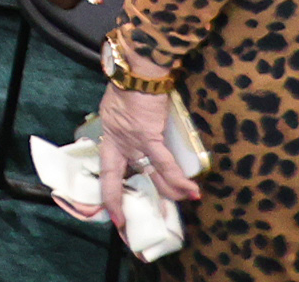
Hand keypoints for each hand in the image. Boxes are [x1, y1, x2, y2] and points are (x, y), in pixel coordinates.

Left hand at [90, 82, 195, 209]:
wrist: (137, 72)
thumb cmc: (128, 85)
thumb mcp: (114, 109)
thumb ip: (121, 126)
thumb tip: (131, 134)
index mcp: (109, 137)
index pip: (107, 172)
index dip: (109, 195)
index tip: (113, 216)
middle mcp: (117, 142)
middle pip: (122, 178)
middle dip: (126, 204)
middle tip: (130, 226)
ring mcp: (132, 141)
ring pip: (150, 175)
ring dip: (168, 192)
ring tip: (181, 203)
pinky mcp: (149, 137)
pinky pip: (164, 163)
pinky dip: (178, 178)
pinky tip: (191, 191)